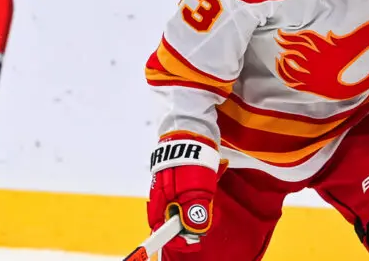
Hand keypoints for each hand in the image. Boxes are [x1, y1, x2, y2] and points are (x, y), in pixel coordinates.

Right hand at [146, 132, 223, 251]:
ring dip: (198, 202)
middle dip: (189, 220)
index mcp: (159, 196)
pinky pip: (190, 186)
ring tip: (209, 190)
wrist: (193, 126)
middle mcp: (161, 190)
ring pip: (183, 200)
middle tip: (205, 219)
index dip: (173, 236)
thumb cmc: (191, 157)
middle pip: (172, 215)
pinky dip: (201, 188)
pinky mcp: (180, 169)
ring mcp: (170, 179)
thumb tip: (194, 230)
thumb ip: (194, 210)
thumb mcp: (196, 188)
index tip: (190, 242)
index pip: (160, 225)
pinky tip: (209, 180)